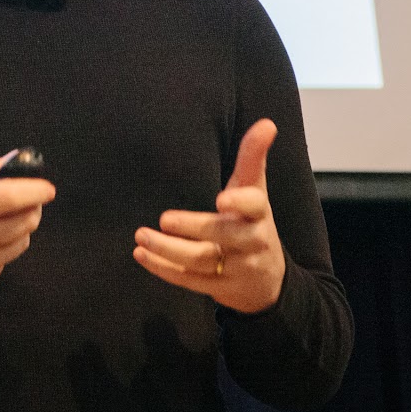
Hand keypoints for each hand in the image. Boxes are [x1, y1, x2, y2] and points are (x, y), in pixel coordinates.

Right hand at [0, 153, 55, 317]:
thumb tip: (15, 159)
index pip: (10, 196)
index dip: (35, 190)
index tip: (48, 187)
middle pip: (24, 220)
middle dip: (33, 207)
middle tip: (27, 200)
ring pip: (22, 240)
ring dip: (22, 226)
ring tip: (1, 220)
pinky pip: (7, 258)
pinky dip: (3, 246)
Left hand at [133, 118, 284, 313]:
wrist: (269, 281)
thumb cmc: (253, 223)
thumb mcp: (255, 191)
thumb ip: (253, 158)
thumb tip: (267, 123)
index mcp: (260, 214)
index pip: (256, 205)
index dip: (241, 202)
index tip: (221, 198)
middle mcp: (252, 242)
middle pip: (223, 234)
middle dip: (194, 227)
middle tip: (164, 219)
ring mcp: (236, 268)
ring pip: (202, 260)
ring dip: (169, 250)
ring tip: (141, 236)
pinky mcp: (219, 289)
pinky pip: (190, 280)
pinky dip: (164, 269)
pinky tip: (141, 255)